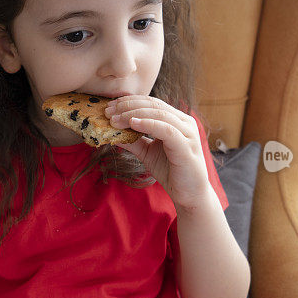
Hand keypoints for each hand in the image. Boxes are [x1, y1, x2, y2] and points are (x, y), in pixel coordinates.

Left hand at [105, 95, 213, 211]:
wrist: (189, 195)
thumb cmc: (171, 171)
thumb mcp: (147, 153)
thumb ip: (133, 141)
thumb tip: (112, 132)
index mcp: (177, 120)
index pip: (151, 103)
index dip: (129, 102)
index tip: (109, 107)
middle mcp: (185, 122)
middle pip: (153, 105)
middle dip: (128, 106)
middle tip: (108, 111)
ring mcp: (188, 133)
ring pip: (159, 114)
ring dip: (133, 114)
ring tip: (115, 119)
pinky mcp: (187, 147)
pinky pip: (167, 130)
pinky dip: (149, 124)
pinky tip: (133, 124)